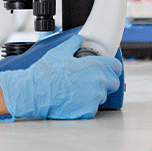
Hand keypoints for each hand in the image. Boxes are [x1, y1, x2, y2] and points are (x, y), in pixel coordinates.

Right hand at [0, 35, 121, 120]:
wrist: (35, 92)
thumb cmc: (46, 73)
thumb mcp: (58, 52)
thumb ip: (72, 44)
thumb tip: (77, 39)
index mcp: (93, 66)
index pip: (116, 66)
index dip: (112, 66)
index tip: (108, 66)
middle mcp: (98, 82)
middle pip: (112, 82)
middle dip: (104, 79)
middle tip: (89, 77)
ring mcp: (94, 98)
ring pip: (102, 95)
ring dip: (94, 92)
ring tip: (77, 88)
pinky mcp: (88, 111)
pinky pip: (93, 107)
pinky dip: (86, 104)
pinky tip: (73, 98)